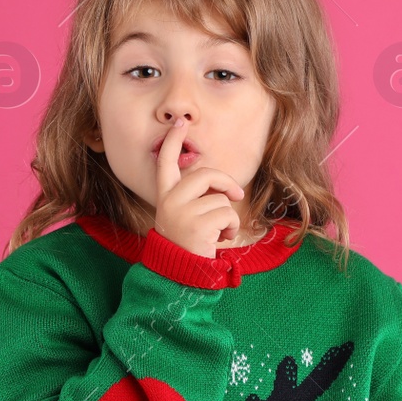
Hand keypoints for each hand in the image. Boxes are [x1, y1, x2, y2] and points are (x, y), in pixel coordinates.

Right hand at [151, 119, 246, 257]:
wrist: (180, 277)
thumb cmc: (188, 245)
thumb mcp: (185, 217)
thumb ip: (195, 198)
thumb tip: (222, 186)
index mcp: (165, 197)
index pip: (165, 163)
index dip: (172, 141)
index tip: (180, 123)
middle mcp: (169, 202)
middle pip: (205, 174)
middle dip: (226, 183)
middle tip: (236, 196)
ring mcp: (181, 213)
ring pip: (220, 198)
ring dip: (228, 216)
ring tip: (218, 233)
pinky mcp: (197, 226)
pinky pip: (227, 214)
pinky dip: (232, 228)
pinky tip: (221, 240)